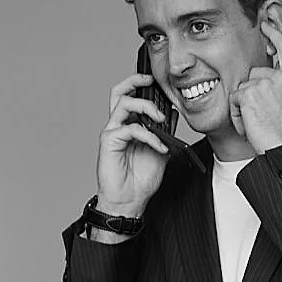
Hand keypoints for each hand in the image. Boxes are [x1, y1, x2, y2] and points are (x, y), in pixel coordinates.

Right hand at [95, 72, 169, 214]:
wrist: (130, 201)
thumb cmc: (141, 179)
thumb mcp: (161, 152)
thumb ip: (164, 133)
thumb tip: (172, 114)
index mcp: (129, 125)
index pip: (132, 97)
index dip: (143, 86)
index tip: (160, 84)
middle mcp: (119, 125)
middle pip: (119, 91)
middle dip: (135, 80)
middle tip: (152, 80)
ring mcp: (112, 131)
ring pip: (124, 103)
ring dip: (146, 106)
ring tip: (161, 118)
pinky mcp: (109, 141)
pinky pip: (131, 129)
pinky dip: (149, 136)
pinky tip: (160, 147)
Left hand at [229, 21, 281, 152]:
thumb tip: (268, 82)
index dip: (275, 34)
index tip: (266, 26)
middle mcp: (281, 78)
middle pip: (255, 72)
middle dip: (252, 92)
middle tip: (262, 115)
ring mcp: (265, 83)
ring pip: (243, 87)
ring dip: (244, 106)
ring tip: (257, 123)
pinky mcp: (249, 92)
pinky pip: (234, 99)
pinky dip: (237, 115)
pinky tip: (249, 125)